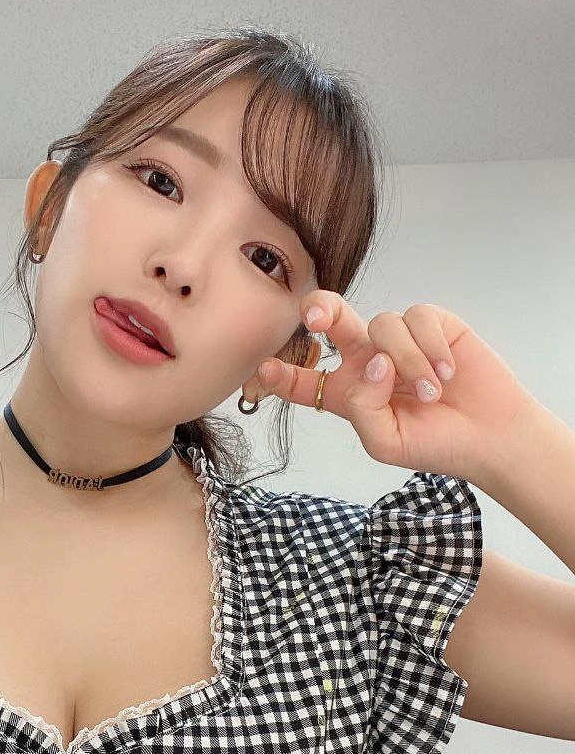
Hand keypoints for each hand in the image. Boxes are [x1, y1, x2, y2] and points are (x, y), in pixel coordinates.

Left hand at [253, 292, 539, 481]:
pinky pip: (417, 318)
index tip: (264, 369)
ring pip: (382, 325)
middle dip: (319, 310)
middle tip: (317, 316)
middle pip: (331, 322)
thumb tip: (372, 363)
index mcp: (349, 393)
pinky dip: (430, 347)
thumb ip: (363, 409)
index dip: (283, 374)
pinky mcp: (432, 325)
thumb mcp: (385, 442)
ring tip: (432, 393)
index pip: (306, 381)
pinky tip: (447, 373)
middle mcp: (368, 360)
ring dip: (407, 362)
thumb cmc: (436, 444)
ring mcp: (398, 340)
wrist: (490, 436)